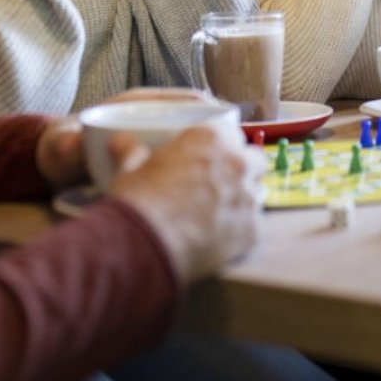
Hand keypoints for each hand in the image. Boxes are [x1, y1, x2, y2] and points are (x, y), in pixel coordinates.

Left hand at [34, 88, 215, 190]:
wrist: (56, 162)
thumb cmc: (64, 149)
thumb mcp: (64, 149)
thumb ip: (68, 147)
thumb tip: (74, 146)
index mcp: (136, 105)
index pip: (182, 98)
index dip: (208, 108)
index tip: (227, 123)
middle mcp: (152, 116)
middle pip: (197, 117)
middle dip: (219, 133)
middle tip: (237, 155)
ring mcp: (158, 134)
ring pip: (196, 138)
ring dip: (214, 151)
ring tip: (233, 172)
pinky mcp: (159, 154)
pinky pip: (188, 156)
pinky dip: (203, 167)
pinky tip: (214, 187)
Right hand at [108, 124, 264, 285]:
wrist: (145, 246)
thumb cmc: (139, 203)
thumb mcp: (130, 170)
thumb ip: (133, 151)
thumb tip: (121, 141)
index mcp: (212, 138)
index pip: (232, 134)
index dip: (223, 146)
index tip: (213, 158)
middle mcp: (238, 163)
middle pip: (254, 160)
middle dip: (242, 170)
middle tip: (220, 185)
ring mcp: (249, 197)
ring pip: (258, 192)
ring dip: (244, 199)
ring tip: (221, 213)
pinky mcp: (253, 231)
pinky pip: (255, 225)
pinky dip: (243, 230)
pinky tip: (223, 238)